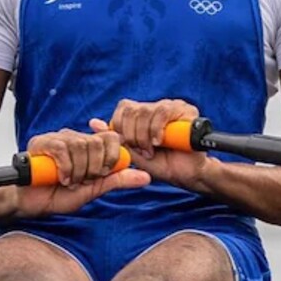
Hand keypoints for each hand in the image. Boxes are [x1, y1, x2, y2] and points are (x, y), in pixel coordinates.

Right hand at [15, 128, 149, 217]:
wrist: (31, 204)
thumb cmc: (59, 196)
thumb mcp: (94, 190)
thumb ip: (117, 180)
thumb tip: (146, 177)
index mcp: (90, 146)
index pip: (112, 138)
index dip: (112, 158)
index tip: (102, 174)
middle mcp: (75, 137)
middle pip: (98, 143)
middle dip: (94, 168)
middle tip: (83, 181)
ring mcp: (58, 137)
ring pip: (81, 145)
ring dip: (78, 171)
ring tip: (70, 181)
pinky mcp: (42, 142)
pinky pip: (62, 148)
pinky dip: (66, 168)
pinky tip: (61, 179)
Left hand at [91, 99, 213, 191]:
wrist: (187, 175)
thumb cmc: (161, 165)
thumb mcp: (133, 154)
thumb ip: (116, 139)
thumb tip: (93, 123)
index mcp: (143, 115)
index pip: (124, 108)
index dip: (121, 127)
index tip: (128, 146)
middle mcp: (156, 107)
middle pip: (132, 109)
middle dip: (132, 135)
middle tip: (143, 151)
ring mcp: (171, 106)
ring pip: (145, 111)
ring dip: (145, 135)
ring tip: (153, 149)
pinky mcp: (185, 109)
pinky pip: (162, 111)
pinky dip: (156, 129)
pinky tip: (160, 141)